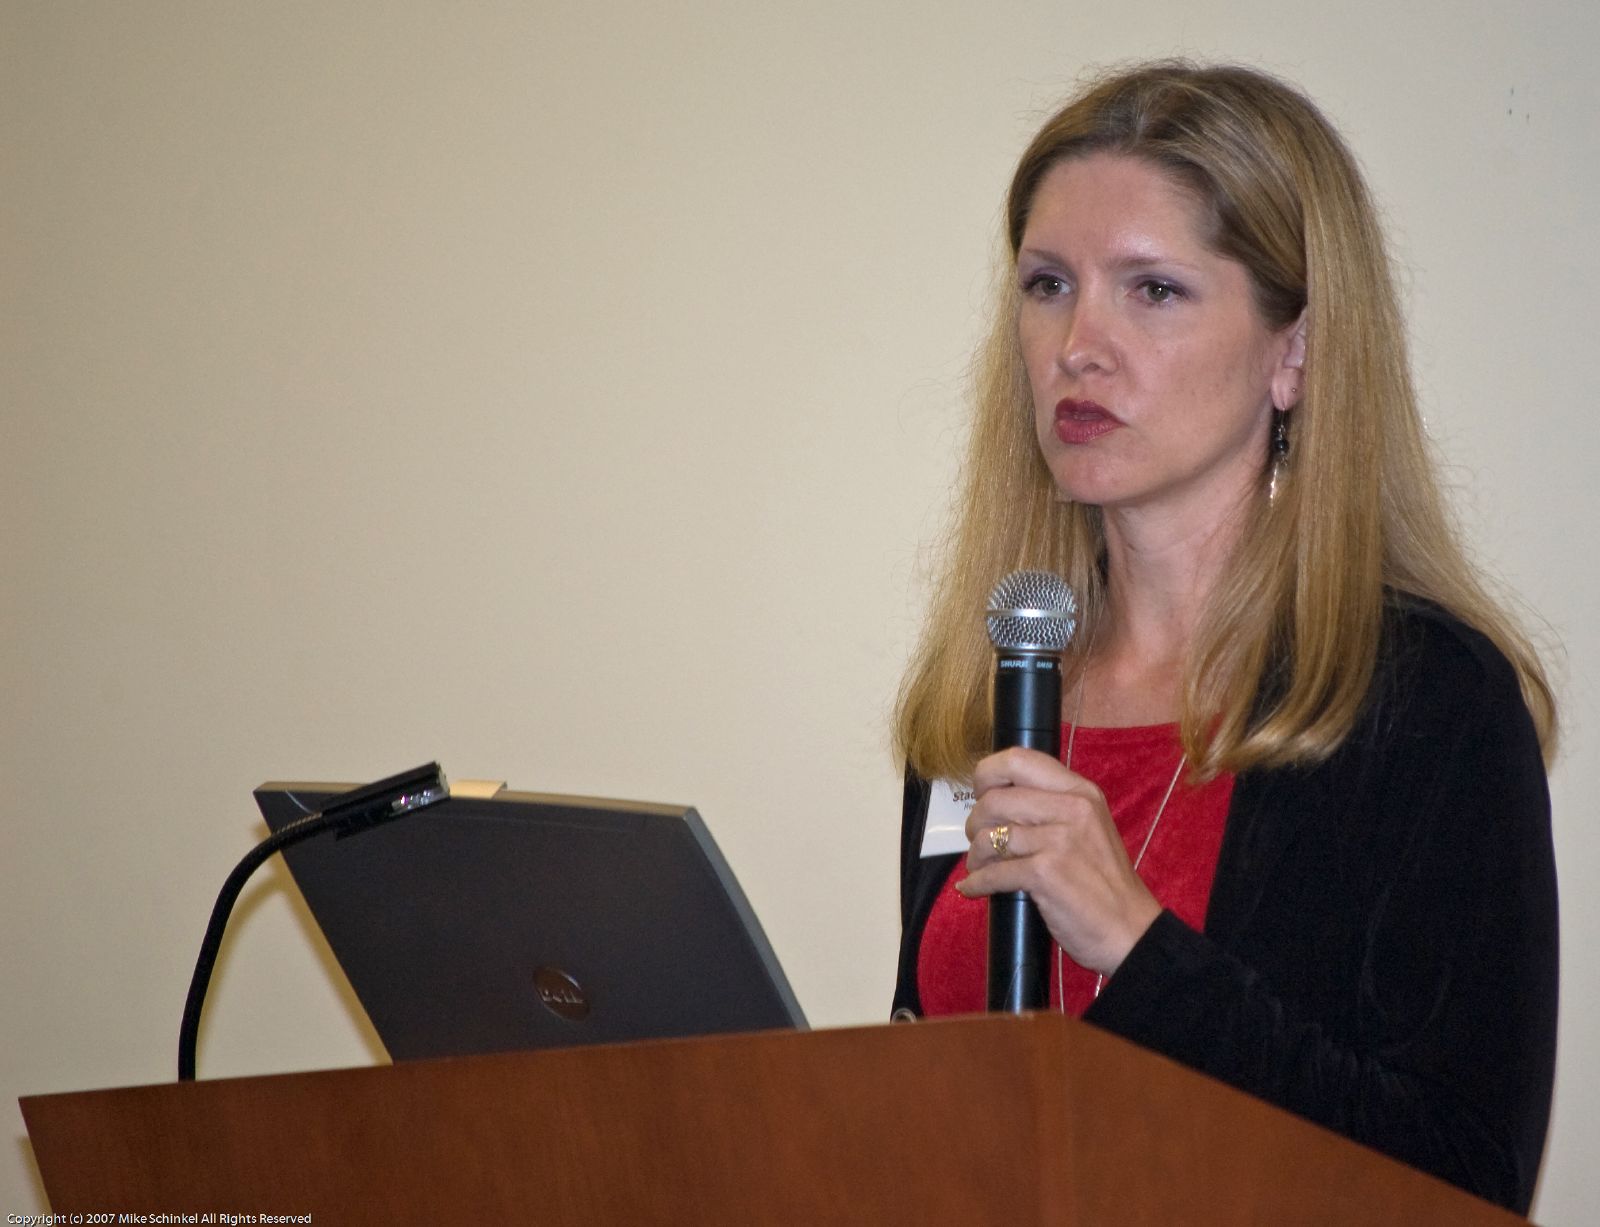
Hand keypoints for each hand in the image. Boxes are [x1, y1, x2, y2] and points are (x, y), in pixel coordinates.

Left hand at [956, 746, 1161, 977]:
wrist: (1130, 929)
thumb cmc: (1104, 881)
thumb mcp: (1088, 826)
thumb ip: (1052, 806)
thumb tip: (996, 797)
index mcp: (1081, 791)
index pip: (1019, 759)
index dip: (988, 774)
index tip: (981, 793)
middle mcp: (1072, 809)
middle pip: (994, 799)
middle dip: (975, 822)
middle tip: (978, 839)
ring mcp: (1059, 841)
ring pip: (990, 836)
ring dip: (976, 856)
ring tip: (980, 866)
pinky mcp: (1046, 873)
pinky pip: (993, 872)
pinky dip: (976, 883)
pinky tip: (973, 888)